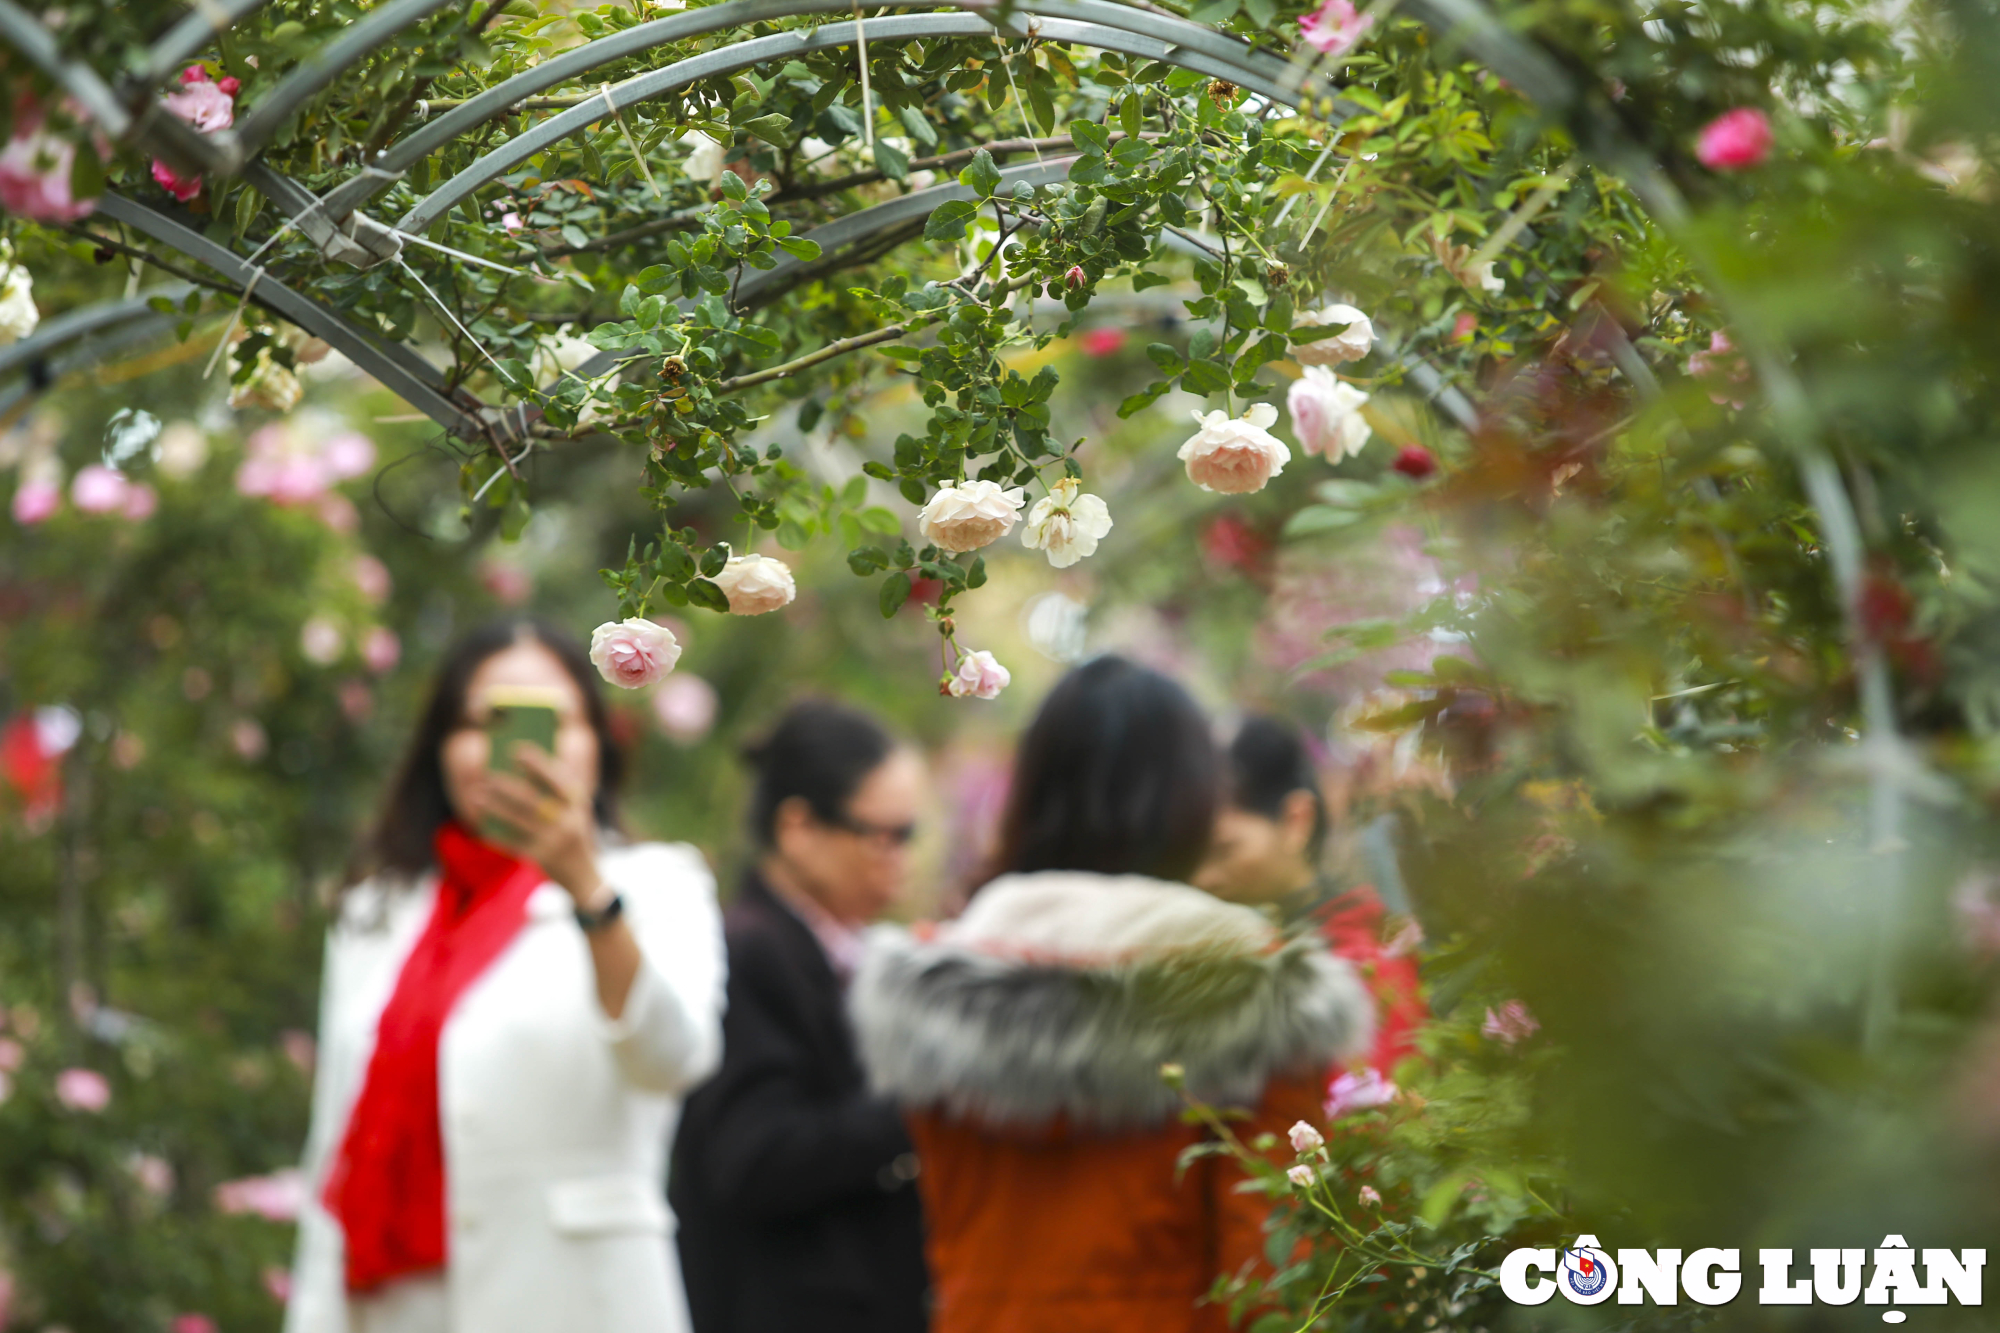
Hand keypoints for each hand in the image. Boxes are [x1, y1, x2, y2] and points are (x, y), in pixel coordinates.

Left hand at [476, 745, 602, 903]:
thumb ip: (555, 788)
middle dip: (506, 785)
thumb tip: (521, 767)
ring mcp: (554, 841)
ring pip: (517, 819)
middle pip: (531, 799)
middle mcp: (567, 820)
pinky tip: (480, 823)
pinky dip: (495, 832)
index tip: (516, 750)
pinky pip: (511, 842)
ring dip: (494, 805)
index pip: (556, 778)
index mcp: (578, 803)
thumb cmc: (573, 833)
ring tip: (476, 794)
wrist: (584, 877)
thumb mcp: (574, 809)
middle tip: (486, 774)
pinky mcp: (540, 857)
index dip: (537, 763)